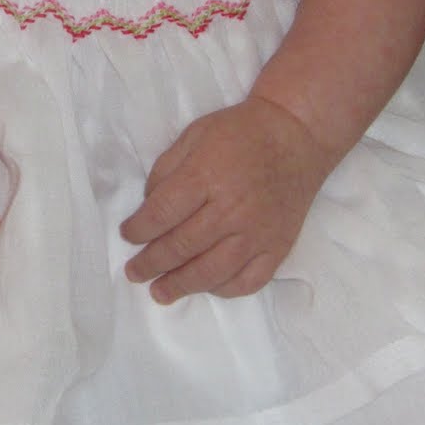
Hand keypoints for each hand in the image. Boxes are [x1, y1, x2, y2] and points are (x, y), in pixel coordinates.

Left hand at [119, 97, 331, 302]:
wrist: (297, 135)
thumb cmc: (241, 132)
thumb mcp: (194, 135)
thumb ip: (166, 171)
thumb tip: (148, 208)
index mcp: (206, 176)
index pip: (162, 213)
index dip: (138, 230)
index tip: (127, 235)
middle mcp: (230, 209)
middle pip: (181, 247)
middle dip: (150, 263)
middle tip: (134, 272)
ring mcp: (256, 233)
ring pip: (211, 271)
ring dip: (180, 285)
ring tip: (160, 292)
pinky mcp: (277, 247)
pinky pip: (248, 281)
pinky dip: (223, 289)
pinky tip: (206, 286)